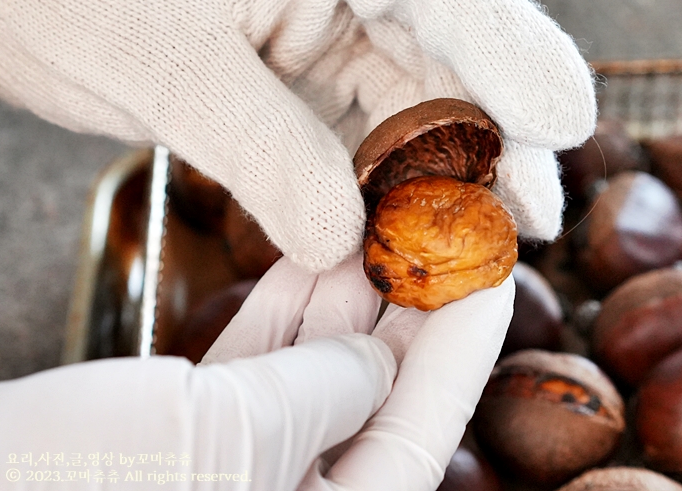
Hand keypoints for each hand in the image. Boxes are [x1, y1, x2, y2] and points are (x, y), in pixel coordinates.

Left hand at [0, 0, 596, 272]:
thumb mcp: (165, 57)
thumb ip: (266, 149)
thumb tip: (346, 238)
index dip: (519, 60)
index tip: (568, 129)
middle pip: (455, 62)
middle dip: (495, 144)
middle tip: (531, 221)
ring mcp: (326, 32)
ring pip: (414, 113)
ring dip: (441, 182)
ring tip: (470, 248)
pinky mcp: (298, 84)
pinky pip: (361, 144)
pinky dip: (380, 195)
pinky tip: (393, 238)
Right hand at [0, 254, 515, 489]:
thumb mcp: (229, 440)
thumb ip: (320, 392)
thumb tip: (374, 358)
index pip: (420, 436)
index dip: (462, 347)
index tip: (489, 267)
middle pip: (377, 396)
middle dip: (409, 306)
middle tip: (439, 228)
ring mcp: (242, 469)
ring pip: (316, 369)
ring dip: (348, 290)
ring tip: (381, 216)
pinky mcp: (192, 432)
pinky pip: (259, 363)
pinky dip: (286, 304)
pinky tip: (312, 245)